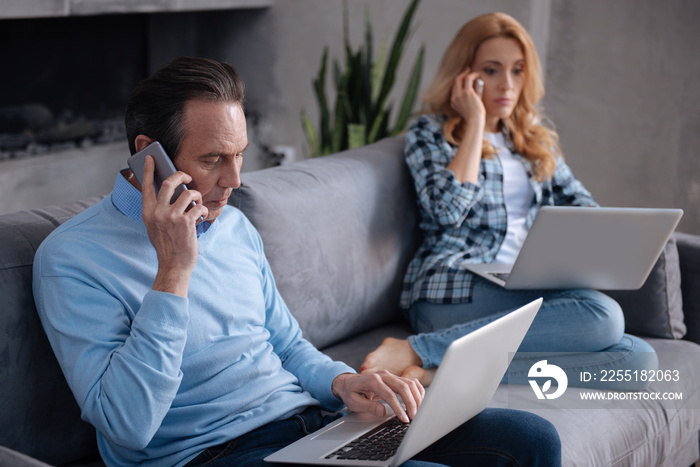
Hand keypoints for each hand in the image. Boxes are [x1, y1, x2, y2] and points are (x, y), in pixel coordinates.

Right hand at [141, 155, 207, 295]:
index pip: (147, 187)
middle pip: (170, 182)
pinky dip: (203, 211)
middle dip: (181, 175)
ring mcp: (171, 217)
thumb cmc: (168, 246)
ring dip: (197, 197)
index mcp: (148, 213)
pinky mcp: (185, 223)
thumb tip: (171, 192)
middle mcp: (157, 213)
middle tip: (187, 177)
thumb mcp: (156, 227)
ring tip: (197, 204)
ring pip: (188, 193)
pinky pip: (198, 207)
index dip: (149, 170)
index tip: (151, 158)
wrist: (174, 266)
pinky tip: (201, 217)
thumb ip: (159, 211)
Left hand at [331, 371, 424, 423]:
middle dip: (411, 403)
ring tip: (417, 412)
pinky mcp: (394, 378)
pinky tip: (418, 401)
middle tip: (413, 417)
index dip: (399, 408)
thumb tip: (381, 412)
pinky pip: (410, 382)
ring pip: (409, 383)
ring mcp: (390, 375)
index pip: (390, 395)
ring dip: (416, 397)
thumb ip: (367, 406)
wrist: (349, 382)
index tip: (404, 419)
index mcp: (372, 380)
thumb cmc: (351, 392)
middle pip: (403, 387)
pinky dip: (417, 391)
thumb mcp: (353, 402)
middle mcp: (383, 375)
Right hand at [450, 69, 484, 122]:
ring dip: (467, 73)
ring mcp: (460, 95)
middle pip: (455, 81)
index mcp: (453, 102)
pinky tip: (477, 74)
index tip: (465, 78)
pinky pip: (468, 79)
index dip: (460, 82)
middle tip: (468, 70)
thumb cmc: (473, 117)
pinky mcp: (467, 92)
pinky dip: (473, 75)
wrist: (475, 121)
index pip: (454, 88)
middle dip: (461, 74)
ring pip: (460, 78)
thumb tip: (473, 94)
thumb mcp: (466, 110)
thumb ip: (466, 102)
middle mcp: (454, 97)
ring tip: (473, 72)